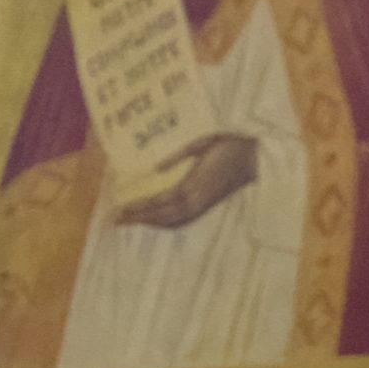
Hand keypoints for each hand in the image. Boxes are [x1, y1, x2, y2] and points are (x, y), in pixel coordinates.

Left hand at [115, 132, 258, 227]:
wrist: (253, 159)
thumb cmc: (228, 146)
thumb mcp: (203, 143)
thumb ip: (179, 155)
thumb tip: (156, 168)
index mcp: (193, 185)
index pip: (159, 201)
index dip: (138, 207)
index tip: (118, 209)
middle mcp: (195, 200)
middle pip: (162, 216)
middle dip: (138, 219)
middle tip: (115, 220)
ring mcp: (202, 205)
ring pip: (172, 222)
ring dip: (150, 223)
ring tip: (131, 222)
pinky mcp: (207, 206)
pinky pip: (182, 221)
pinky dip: (166, 224)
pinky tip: (157, 221)